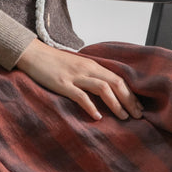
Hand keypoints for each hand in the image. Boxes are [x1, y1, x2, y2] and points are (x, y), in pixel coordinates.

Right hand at [16, 38, 143, 120]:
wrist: (33, 54)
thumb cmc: (55, 62)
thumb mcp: (77, 66)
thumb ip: (90, 76)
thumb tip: (105, 91)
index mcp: (92, 65)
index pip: (119, 79)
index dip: (131, 94)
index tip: (138, 108)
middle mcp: (87, 69)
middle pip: (115, 83)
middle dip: (129, 100)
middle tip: (137, 116)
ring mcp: (75, 76)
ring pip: (103, 88)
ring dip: (116, 104)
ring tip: (123, 117)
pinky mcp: (62, 83)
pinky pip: (80, 95)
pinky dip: (91, 106)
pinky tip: (97, 116)